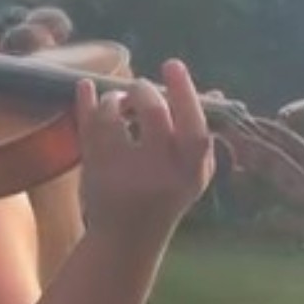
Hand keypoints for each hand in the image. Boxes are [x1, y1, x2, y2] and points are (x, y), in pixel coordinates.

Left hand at [75, 58, 214, 242]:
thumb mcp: (193, 175)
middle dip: (145, 90)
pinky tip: (86, 87)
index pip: (194, 128)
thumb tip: (218, 93)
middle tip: (141, 86)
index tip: (171, 65)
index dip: (185, 92)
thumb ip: (203, 138)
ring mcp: (122, 173)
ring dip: (114, 99)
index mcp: (190, 173)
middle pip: (154, 114)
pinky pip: (87, 129)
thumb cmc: (166, 198)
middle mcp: (158, 173)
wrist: (127, 239)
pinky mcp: (93, 171)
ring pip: (114, 118)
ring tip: (117, 99)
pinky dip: (85, 103)